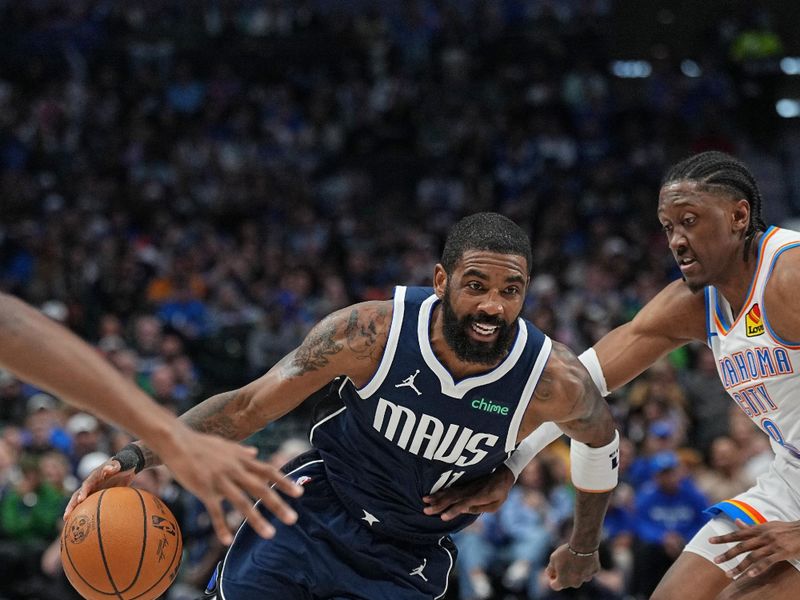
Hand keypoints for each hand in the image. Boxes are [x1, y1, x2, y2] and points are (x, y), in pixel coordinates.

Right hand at [63, 457, 136, 520]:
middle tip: (66, 515)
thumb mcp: (121, 463)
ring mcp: (93, 488)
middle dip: (72, 504)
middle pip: (78, 493)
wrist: (126, 465)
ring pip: (80, 499)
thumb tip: (107, 469)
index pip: (87, 484)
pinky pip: (88, 502)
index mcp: (96, 475)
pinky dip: (83, 510)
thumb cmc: (124, 464)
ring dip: (73, 508)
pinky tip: (81, 521)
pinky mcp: (96, 493)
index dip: (83, 491)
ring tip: (66, 520)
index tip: (80, 500)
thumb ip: (115, 465)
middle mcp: (91, 482)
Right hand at [64, 429, 303, 545]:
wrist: (177, 440)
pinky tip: (228, 541)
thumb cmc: (200, 443)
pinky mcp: (203, 488)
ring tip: (270, 534)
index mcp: (241, 459)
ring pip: (241, 502)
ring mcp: (220, 479)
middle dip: (278, 504)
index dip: (284, 482)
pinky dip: (221, 526)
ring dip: (256, 519)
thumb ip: (242, 451)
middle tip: (293, 519)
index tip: (300, 493)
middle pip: (261, 488)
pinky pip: (215, 510)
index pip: (268, 471)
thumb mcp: (226, 444)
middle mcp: (235, 469)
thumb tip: (256, 452)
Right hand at [422, 466, 513, 520]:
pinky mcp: (463, 482)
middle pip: (452, 498)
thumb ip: (480, 508)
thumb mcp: (496, 504)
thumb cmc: (500, 491)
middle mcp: (469, 490)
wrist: (503, 472)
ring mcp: (465, 485)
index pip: (463, 505)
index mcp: (479, 497)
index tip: (442, 517)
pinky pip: (450, 487)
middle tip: (425, 511)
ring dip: (436, 496)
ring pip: (448, 491)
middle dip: (438, 504)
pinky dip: (440, 490)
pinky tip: (432, 493)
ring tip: (424, 500)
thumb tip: (465, 509)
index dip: (453, 511)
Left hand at [545, 543, 599, 590]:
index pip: (555, 585)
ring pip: (579, 576)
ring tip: (574, 558)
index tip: (552, 572)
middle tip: (563, 563)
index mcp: (564, 582)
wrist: (583, 545)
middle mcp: (575, 584)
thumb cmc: (566, 552)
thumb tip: (550, 574)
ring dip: (576, 570)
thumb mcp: (553, 559)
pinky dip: (585, 565)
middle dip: (565, 574)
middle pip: (568, 581)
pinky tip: (583, 556)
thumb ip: (550, 569)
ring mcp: (586, 578)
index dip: (552, 579)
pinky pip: (588, 569)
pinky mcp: (594, 571)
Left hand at [711, 518, 799, 577]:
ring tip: (729, 575)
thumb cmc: (785, 529)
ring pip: (752, 556)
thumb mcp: (767, 525)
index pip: (737, 534)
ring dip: (739, 566)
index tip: (710, 541)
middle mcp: (762, 536)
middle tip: (715, 561)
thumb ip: (751, 526)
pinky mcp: (781, 553)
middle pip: (741, 546)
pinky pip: (767, 562)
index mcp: (758, 529)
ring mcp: (771, 545)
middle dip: (727, 554)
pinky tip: (749, 575)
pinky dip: (758, 568)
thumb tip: (736, 521)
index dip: (723, 537)